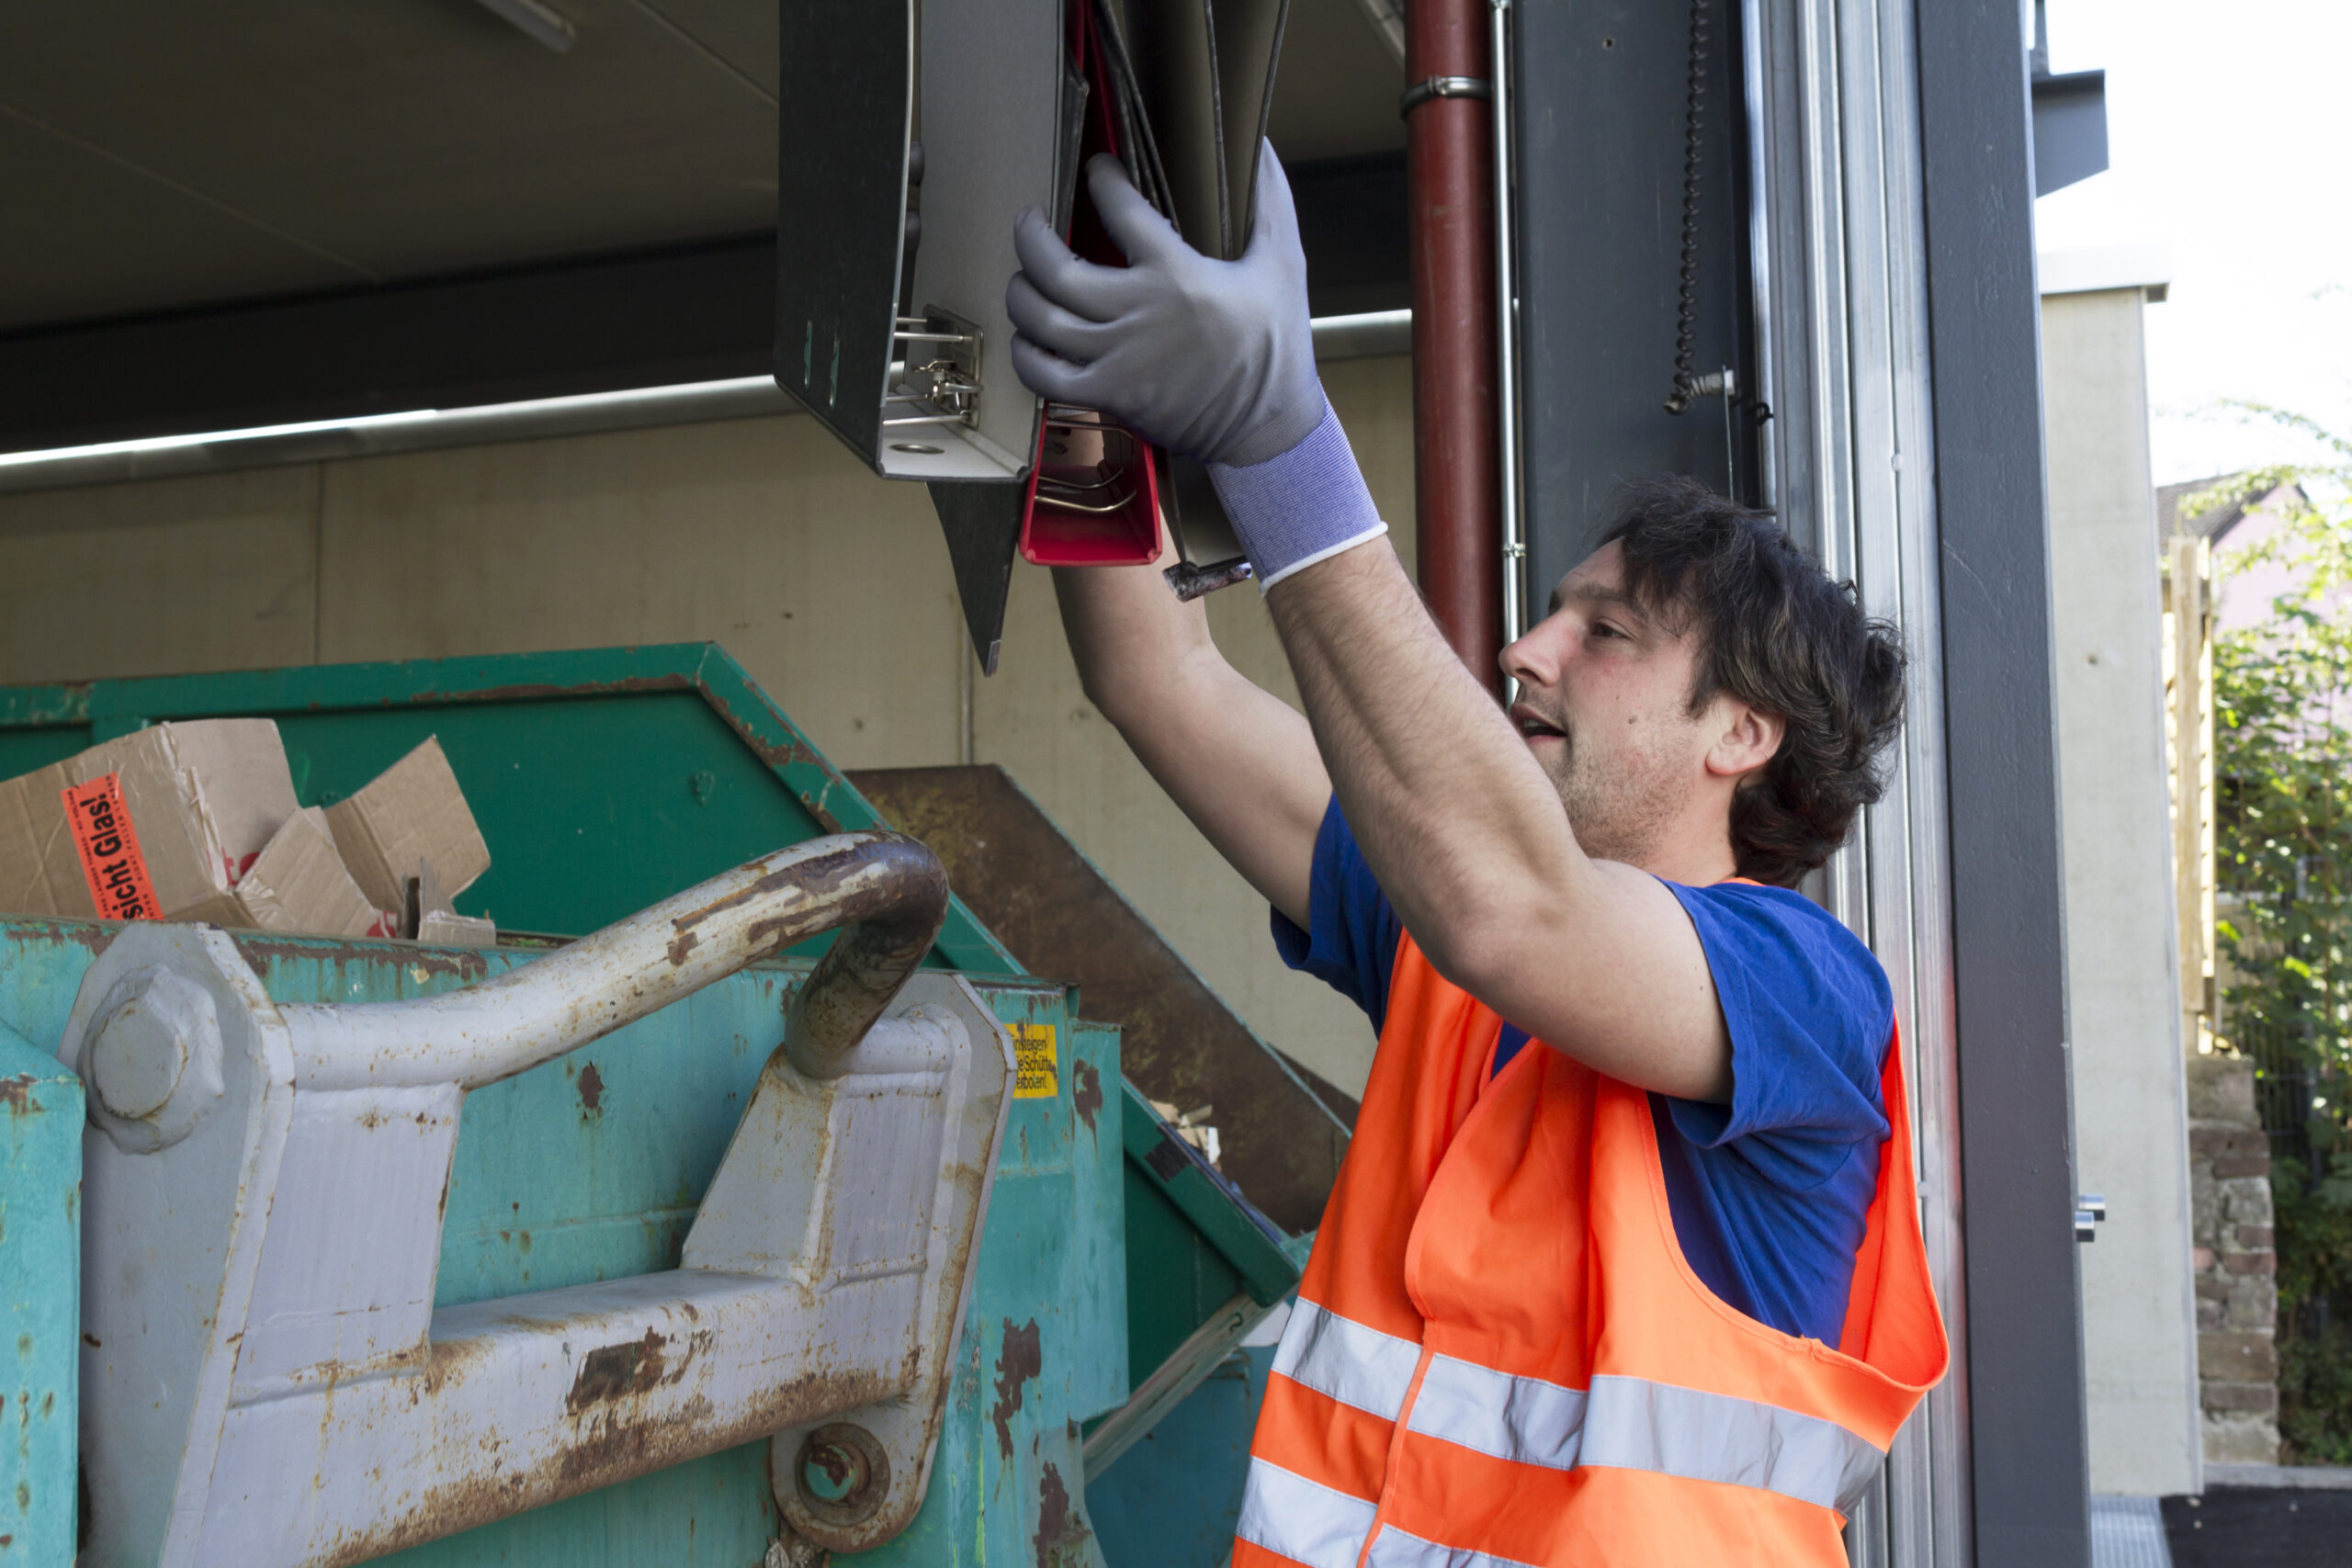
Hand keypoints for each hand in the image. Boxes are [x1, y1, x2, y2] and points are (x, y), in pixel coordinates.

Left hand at [1006, 142, 1323, 469]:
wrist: (1268, 427)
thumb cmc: (1276, 345)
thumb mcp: (1285, 264)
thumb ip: (1270, 201)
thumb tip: (1260, 143)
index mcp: (1177, 274)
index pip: (1121, 210)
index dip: (1102, 181)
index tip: (1098, 170)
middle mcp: (1138, 313)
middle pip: (1056, 269)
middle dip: (1029, 238)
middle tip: (1029, 222)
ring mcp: (1117, 359)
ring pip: (1041, 320)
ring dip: (1021, 294)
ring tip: (1024, 279)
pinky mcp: (1108, 396)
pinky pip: (1043, 377)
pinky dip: (1024, 356)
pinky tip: (1028, 339)